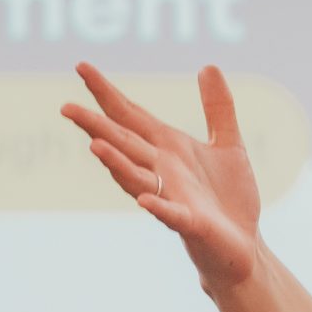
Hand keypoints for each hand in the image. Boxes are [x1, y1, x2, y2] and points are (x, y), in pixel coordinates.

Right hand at [61, 62, 263, 290]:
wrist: (244, 245)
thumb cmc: (230, 198)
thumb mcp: (228, 144)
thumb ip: (218, 107)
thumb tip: (208, 65)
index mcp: (168, 149)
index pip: (130, 116)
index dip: (107, 93)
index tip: (82, 66)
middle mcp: (161, 171)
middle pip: (123, 144)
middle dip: (96, 126)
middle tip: (66, 107)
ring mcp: (172, 197)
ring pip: (136, 178)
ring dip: (117, 164)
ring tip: (95, 146)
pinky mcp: (190, 223)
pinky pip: (171, 214)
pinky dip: (158, 206)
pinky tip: (145, 200)